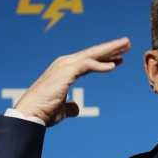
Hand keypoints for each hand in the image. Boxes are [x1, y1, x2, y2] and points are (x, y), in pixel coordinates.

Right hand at [14, 37, 130, 125]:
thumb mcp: (61, 109)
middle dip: (111, 48)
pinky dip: (101, 65)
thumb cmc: (43, 112)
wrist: (29, 115)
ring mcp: (64, 66)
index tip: (119, 58)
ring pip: (92, 55)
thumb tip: (76, 108)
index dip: (104, 58)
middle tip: (127, 43)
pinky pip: (87, 65)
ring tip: (126, 45)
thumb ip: (70, 107)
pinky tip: (114, 65)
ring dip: (110, 49)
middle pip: (93, 53)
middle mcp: (64, 64)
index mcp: (64, 70)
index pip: (88, 61)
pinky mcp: (65, 72)